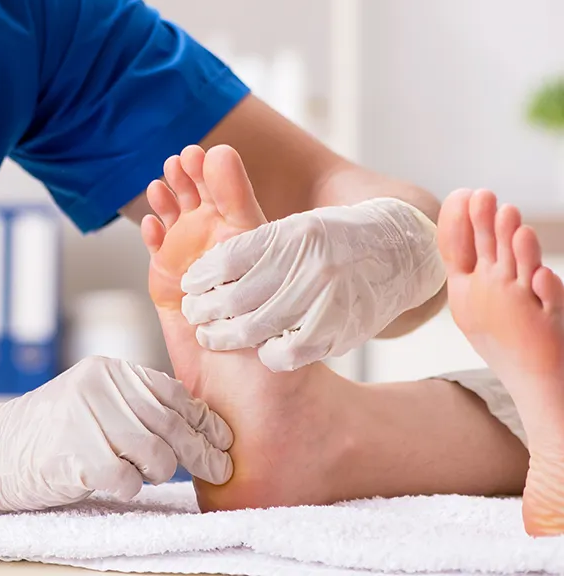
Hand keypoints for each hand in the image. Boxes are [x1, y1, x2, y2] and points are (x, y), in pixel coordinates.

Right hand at [0, 355, 232, 514]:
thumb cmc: (49, 430)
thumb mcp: (94, 402)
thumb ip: (136, 406)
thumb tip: (199, 426)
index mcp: (109, 370)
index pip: (172, 392)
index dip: (203, 419)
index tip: (224, 439)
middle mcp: (101, 386)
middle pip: (170, 423)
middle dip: (201, 451)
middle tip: (221, 468)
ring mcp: (87, 418)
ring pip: (155, 453)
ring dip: (160, 472)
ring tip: (145, 475)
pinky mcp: (75, 455)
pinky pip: (126, 480)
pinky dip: (128, 488)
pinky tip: (115, 484)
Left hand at [180, 197, 446, 370]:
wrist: (395, 253)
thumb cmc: (332, 239)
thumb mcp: (296, 228)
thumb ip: (258, 244)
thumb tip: (207, 267)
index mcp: (294, 234)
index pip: (230, 258)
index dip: (203, 276)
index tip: (188, 285)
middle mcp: (310, 265)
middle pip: (239, 298)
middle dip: (206, 310)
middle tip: (193, 315)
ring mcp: (328, 300)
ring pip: (259, 328)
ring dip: (227, 336)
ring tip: (210, 336)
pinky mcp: (340, 329)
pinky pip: (292, 351)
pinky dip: (268, 354)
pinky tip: (257, 351)